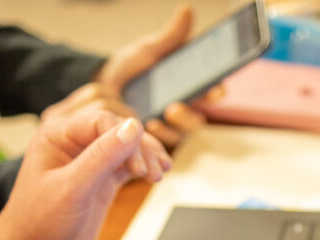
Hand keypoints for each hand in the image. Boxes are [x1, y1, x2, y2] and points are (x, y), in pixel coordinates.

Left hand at [0, 107, 170, 239]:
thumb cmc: (39, 224)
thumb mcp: (71, 189)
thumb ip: (101, 156)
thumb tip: (132, 128)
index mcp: (57, 135)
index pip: (101, 120)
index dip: (125, 138)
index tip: (140, 163)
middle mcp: (73, 144)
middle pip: (118, 129)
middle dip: (140, 146)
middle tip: (153, 170)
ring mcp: (89, 162)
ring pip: (126, 145)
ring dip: (146, 155)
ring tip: (160, 173)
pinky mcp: (101, 180)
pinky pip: (128, 164)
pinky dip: (144, 167)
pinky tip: (156, 175)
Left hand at [93, 3, 206, 146]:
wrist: (103, 89)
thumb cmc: (131, 70)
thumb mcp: (148, 50)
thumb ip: (170, 37)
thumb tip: (187, 10)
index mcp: (191, 88)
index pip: (212, 92)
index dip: (216, 92)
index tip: (216, 90)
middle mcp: (185, 110)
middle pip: (199, 118)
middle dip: (190, 114)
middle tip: (175, 106)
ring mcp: (170, 129)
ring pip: (181, 134)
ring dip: (173, 127)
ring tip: (159, 116)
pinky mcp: (154, 143)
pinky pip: (161, 146)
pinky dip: (155, 138)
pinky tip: (146, 126)